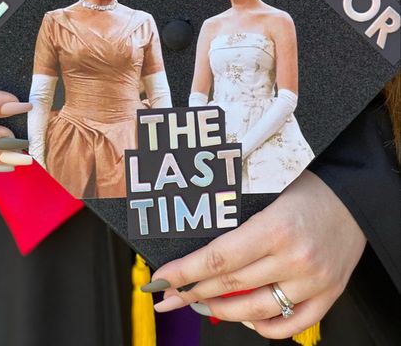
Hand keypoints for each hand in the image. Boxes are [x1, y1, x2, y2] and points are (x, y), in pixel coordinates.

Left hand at [148, 171, 365, 338]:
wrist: (353, 197)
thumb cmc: (308, 188)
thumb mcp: (268, 194)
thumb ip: (240, 222)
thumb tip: (203, 249)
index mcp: (275, 227)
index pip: (218, 258)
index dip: (185, 271)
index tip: (162, 280)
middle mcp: (294, 259)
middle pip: (230, 284)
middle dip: (193, 291)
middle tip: (170, 295)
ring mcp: (313, 281)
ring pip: (255, 309)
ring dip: (221, 310)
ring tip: (201, 302)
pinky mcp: (328, 295)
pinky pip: (291, 325)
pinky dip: (264, 326)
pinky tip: (246, 317)